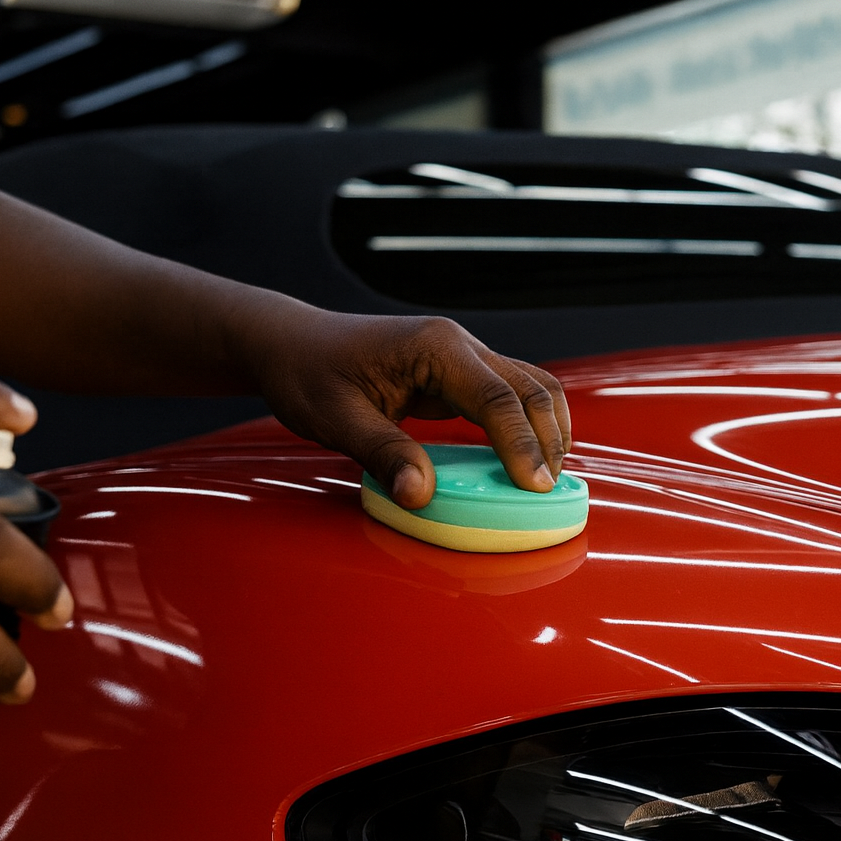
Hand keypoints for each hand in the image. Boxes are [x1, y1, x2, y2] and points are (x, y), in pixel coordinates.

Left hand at [250, 311, 571, 509]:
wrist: (291, 345)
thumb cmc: (308, 374)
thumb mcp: (335, 419)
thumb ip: (382, 454)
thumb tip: (421, 495)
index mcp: (434, 348)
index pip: (496, 398)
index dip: (521, 445)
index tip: (534, 487)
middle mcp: (458, 345)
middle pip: (530, 388)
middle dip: (549, 439)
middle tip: (549, 491)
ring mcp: (462, 357)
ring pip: (530, 387)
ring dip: (547, 430)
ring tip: (548, 478)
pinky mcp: (458, 374)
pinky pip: (509, 396)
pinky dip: (528, 426)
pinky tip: (527, 459)